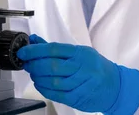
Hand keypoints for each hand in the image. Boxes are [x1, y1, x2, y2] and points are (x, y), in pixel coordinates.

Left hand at [17, 35, 138, 114]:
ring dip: (38, 78)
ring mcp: (81, 83)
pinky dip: (44, 89)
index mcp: (81, 53)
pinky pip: (56, 94)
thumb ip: (56, 48)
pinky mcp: (78, 97)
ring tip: (34, 74)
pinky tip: (41, 84)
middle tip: (27, 64)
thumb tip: (35, 40)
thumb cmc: (96, 67)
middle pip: (52, 66)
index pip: (54, 49)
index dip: (35, 50)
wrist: (115, 86)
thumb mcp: (80, 53)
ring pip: (53, 81)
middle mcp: (82, 67)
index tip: (24, 52)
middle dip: (34, 65)